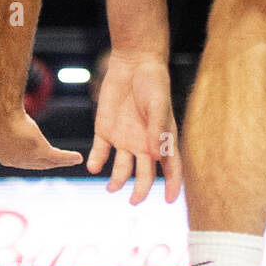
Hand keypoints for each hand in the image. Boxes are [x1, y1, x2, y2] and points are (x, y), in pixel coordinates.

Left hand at [0, 110, 82, 171]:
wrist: (1, 112)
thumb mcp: (3, 121)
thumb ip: (10, 126)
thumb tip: (10, 118)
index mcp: (4, 156)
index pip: (24, 161)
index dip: (37, 160)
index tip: (47, 159)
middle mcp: (15, 161)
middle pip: (38, 164)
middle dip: (53, 163)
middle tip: (65, 162)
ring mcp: (27, 158)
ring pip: (50, 162)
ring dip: (64, 161)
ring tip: (76, 159)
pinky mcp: (39, 151)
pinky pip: (57, 157)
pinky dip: (68, 158)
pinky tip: (77, 157)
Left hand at [87, 50, 180, 204]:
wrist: (132, 64)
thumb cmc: (152, 82)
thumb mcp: (157, 104)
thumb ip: (156, 129)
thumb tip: (155, 157)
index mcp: (162, 139)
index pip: (171, 168)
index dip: (171, 185)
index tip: (168, 200)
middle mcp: (143, 144)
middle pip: (144, 174)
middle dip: (140, 190)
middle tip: (134, 202)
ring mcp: (124, 139)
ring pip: (121, 169)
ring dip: (117, 181)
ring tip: (111, 188)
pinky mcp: (105, 132)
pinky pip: (100, 152)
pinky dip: (97, 161)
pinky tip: (94, 166)